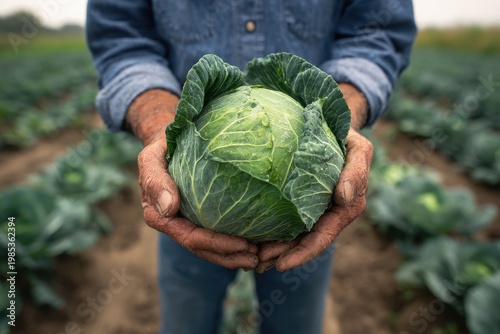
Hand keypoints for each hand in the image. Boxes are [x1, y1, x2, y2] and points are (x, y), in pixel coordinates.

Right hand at [129, 90, 258, 269]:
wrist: (168, 139)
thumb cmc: (162, 146)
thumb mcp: (152, 157)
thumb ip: (155, 179)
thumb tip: (168, 208)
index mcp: (161, 216)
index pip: (191, 238)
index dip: (216, 244)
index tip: (242, 244)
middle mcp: (175, 223)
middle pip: (204, 249)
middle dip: (229, 256)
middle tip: (257, 258)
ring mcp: (188, 221)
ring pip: (212, 247)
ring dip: (235, 255)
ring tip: (259, 256)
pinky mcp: (201, 215)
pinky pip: (218, 233)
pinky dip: (236, 242)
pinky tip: (256, 243)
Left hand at [256, 83, 372, 272]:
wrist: (335, 127)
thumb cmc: (348, 138)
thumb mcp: (359, 149)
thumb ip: (355, 172)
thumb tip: (343, 198)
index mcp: (345, 208)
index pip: (322, 237)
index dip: (302, 253)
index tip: (281, 264)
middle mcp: (329, 213)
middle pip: (303, 242)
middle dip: (281, 256)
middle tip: (255, 264)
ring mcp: (314, 209)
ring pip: (293, 235)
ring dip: (273, 249)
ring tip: (249, 258)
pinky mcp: (301, 200)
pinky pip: (285, 219)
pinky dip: (271, 230)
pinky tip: (252, 236)